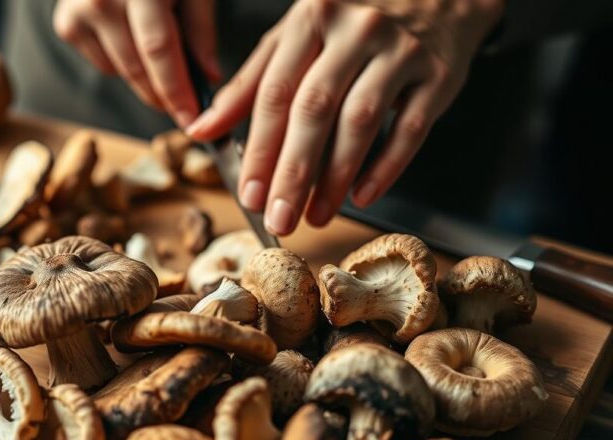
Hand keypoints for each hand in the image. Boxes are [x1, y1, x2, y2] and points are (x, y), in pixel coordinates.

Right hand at [53, 0, 220, 127]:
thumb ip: (200, 29)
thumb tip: (208, 77)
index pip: (158, 49)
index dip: (176, 90)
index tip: (192, 119)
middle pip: (136, 68)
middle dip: (163, 96)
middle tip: (185, 108)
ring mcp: (79, 11)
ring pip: (120, 71)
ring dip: (146, 78)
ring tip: (162, 57)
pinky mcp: (66, 24)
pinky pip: (104, 63)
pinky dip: (122, 61)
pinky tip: (130, 36)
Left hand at [187, 0, 503, 235]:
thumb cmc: (354, 20)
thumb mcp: (296, 36)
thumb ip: (250, 84)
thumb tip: (201, 129)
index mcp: (311, 18)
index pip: (276, 92)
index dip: (260, 149)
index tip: (249, 195)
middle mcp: (356, 30)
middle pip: (315, 110)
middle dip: (292, 172)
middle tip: (279, 219)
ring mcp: (400, 50)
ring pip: (360, 122)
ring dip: (334, 178)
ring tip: (316, 215)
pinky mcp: (439, 74)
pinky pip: (411, 129)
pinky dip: (386, 168)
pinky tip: (362, 195)